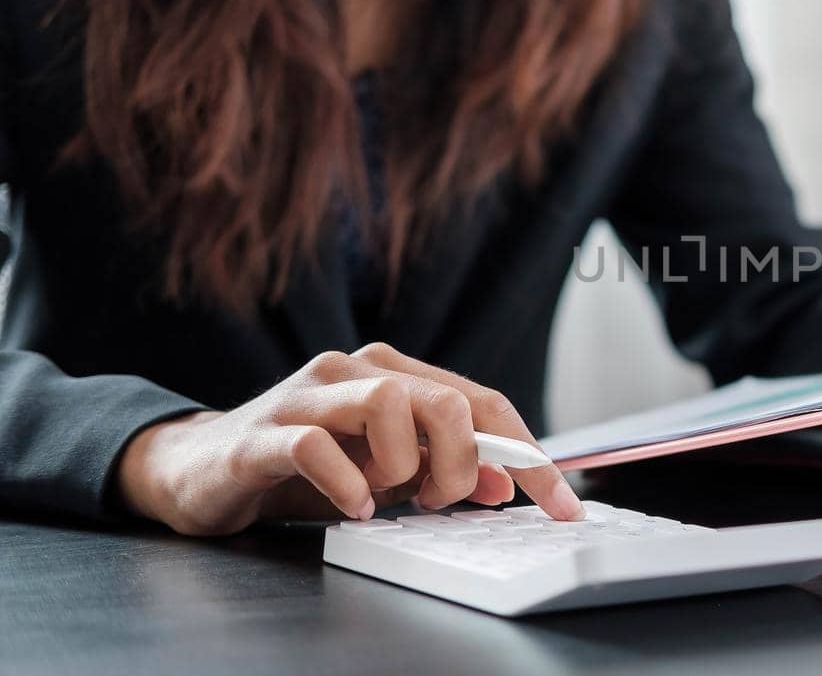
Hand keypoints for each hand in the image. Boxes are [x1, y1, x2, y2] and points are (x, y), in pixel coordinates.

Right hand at [115, 343, 583, 534]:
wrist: (201, 469)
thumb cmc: (302, 467)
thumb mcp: (387, 473)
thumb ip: (443, 470)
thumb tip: (506, 485)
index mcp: (394, 373)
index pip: (483, 403)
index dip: (530, 456)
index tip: (563, 504)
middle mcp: (355, 370)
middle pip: (444, 400)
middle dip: (463, 462)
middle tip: (441, 501)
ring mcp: (307, 394)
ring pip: (388, 405)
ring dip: (405, 466)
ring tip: (390, 499)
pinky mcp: (265, 432)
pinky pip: (318, 446)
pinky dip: (348, 484)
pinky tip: (354, 508)